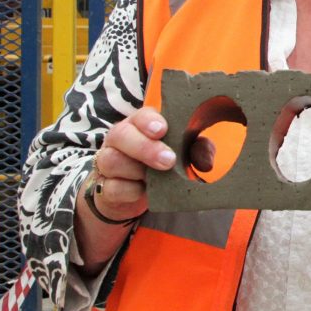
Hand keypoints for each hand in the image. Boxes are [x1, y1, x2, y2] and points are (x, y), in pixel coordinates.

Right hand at [85, 107, 212, 223]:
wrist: (131, 194)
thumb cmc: (159, 165)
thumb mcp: (181, 155)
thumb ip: (195, 152)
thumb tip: (206, 161)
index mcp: (138, 126)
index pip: (139, 115)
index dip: (148, 121)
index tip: (162, 130)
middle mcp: (119, 140)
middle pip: (120, 134)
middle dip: (145, 147)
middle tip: (168, 160)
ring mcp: (107, 163)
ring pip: (111, 160)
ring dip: (135, 169)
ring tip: (152, 177)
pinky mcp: (104, 187)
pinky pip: (112, 187)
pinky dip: (129, 191)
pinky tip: (142, 191)